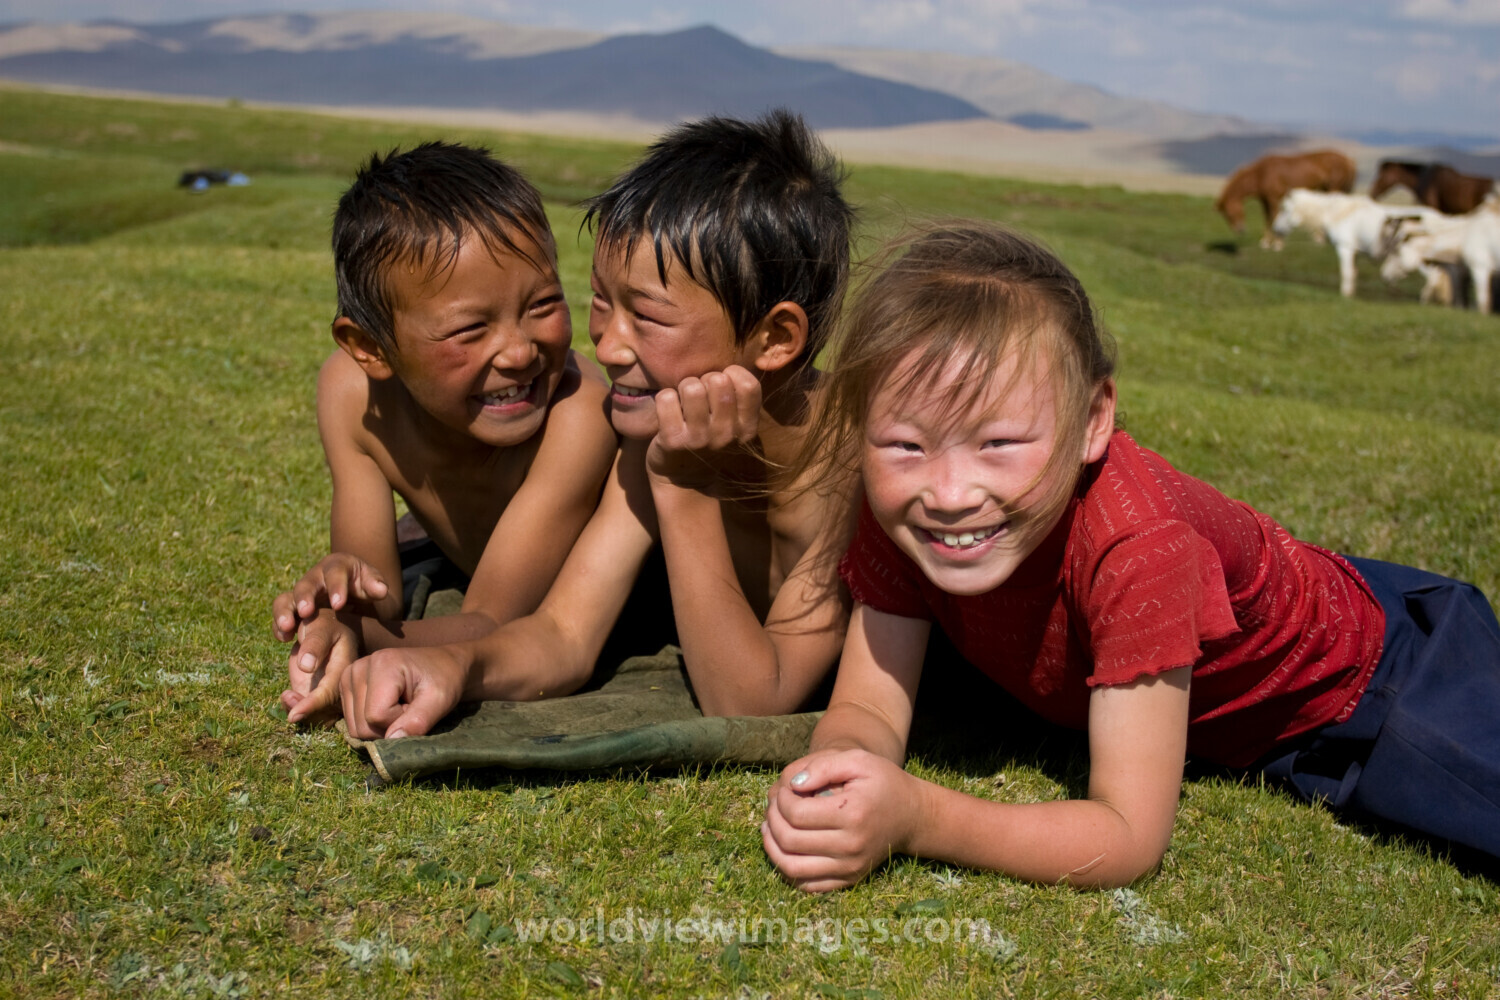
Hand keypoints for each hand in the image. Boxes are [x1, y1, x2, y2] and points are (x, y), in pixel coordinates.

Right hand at [272, 553, 389, 640]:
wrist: (352, 592)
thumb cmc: (364, 585)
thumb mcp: (372, 581)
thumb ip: (376, 584)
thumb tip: (380, 590)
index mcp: (336, 566)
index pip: (335, 573)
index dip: (336, 587)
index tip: (339, 604)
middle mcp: (314, 578)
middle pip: (305, 584)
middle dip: (305, 598)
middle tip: (307, 612)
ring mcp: (301, 594)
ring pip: (286, 599)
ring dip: (284, 612)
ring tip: (287, 627)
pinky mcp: (292, 609)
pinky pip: (281, 616)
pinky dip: (279, 627)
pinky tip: (284, 639)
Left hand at [281, 609, 359, 724]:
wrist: (330, 631)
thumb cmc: (325, 626)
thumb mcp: (322, 627)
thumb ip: (315, 644)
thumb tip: (306, 666)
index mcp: (345, 669)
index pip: (330, 694)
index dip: (312, 706)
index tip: (293, 716)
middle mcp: (341, 685)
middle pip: (327, 712)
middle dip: (306, 712)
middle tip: (287, 696)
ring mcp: (330, 692)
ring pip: (319, 716)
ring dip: (300, 712)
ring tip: (286, 695)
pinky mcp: (320, 695)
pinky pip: (311, 712)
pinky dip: (296, 709)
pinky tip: (288, 696)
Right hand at [339, 643, 471, 740]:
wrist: (444, 665)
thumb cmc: (445, 680)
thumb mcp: (440, 700)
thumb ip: (417, 721)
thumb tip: (391, 740)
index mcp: (381, 663)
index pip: (376, 716)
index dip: (400, 720)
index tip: (417, 705)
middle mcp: (358, 666)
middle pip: (362, 725)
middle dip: (390, 725)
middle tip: (410, 706)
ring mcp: (349, 676)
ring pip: (355, 728)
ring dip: (382, 725)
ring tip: (401, 705)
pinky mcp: (347, 687)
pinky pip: (353, 723)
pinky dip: (374, 722)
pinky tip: (389, 705)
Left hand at [646, 366, 760, 489]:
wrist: (685, 482)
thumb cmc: (709, 442)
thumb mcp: (734, 427)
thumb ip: (737, 399)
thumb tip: (727, 366)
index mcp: (746, 428)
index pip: (749, 385)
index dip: (733, 375)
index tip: (722, 384)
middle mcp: (726, 434)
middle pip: (717, 380)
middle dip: (704, 379)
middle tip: (698, 395)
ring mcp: (700, 439)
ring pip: (691, 387)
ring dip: (683, 388)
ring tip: (683, 402)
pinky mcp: (673, 440)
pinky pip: (666, 398)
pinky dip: (664, 399)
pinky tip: (668, 412)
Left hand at [761, 748, 924, 892]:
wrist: (912, 816)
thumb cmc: (883, 782)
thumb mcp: (858, 760)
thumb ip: (823, 766)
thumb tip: (791, 784)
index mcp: (852, 815)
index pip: (796, 814)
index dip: (780, 798)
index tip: (785, 787)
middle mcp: (850, 847)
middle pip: (789, 840)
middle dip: (772, 819)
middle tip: (773, 805)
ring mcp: (849, 868)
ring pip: (792, 868)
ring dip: (771, 847)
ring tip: (769, 827)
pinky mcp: (848, 879)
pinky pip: (806, 884)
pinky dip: (786, 868)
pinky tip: (782, 847)